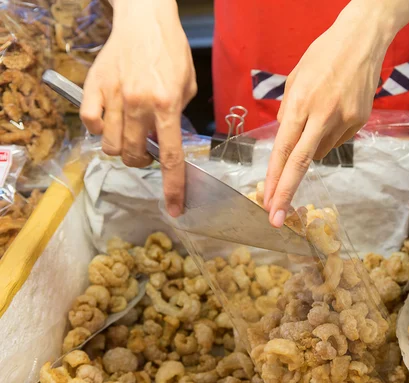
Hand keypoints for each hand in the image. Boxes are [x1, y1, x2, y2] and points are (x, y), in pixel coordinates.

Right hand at [80, 0, 196, 216]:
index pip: (171, 157)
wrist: (144, 19)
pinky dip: (99, 130)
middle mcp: (139, 104)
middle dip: (141, 162)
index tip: (175, 207)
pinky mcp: (94, 87)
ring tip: (129, 133)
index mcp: (167, 105)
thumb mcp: (188, 86)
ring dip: (121, 148)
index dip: (173, 187)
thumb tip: (166, 140)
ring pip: (110, 146)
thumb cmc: (171, 51)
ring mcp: (114, 96)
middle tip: (147, 151)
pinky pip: (90, 124)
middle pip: (134, 156)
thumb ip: (178, 116)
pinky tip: (110, 120)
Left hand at [263, 3, 392, 226]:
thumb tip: (286, 139)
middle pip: (302, 164)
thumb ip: (288, 112)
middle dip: (286, 193)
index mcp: (301, 104)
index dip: (274, 180)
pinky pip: (337, 141)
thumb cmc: (322, 56)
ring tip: (317, 119)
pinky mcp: (360, 122)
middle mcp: (323, 116)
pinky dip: (328, 137)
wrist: (362, 41)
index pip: (284, 151)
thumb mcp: (294, 80)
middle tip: (276, 218)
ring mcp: (345, 121)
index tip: (267, 202)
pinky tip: (332, 115)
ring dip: (311, 149)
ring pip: (320, 152)